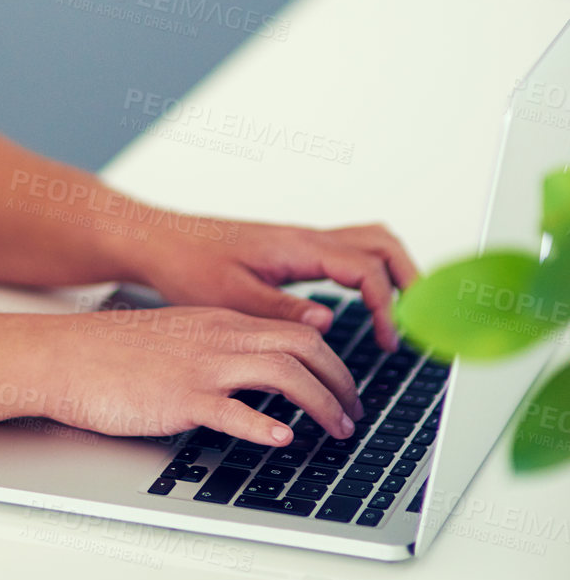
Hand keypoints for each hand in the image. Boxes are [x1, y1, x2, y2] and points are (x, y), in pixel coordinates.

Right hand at [45, 305, 363, 444]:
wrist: (65, 355)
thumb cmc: (113, 353)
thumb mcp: (179, 340)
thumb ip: (218, 351)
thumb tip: (255, 380)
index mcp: (221, 323)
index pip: (298, 331)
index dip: (333, 363)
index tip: (345, 390)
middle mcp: (219, 338)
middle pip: (304, 346)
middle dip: (341, 382)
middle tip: (354, 414)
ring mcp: (201, 367)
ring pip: (282, 372)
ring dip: (321, 402)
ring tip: (337, 430)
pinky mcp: (179, 396)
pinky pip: (231, 409)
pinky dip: (263, 425)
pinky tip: (282, 439)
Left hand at [132, 217, 419, 350]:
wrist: (162, 241)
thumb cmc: (189, 264)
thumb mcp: (230, 297)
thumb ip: (279, 311)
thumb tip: (326, 324)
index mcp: (296, 247)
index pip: (365, 268)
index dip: (387, 305)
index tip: (388, 341)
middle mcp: (305, 238)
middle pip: (381, 244)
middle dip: (410, 279)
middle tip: (416, 323)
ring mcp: (303, 241)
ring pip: (369, 243)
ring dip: (394, 273)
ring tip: (401, 316)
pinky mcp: (295, 251)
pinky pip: (349, 253)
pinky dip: (370, 273)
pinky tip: (364, 306)